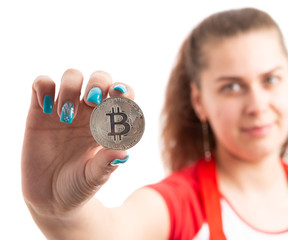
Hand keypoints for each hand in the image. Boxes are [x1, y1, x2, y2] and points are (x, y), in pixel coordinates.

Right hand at [21, 69, 133, 215]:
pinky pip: (42, 84)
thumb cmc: (79, 185)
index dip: (123, 90)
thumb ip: (106, 164)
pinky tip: (46, 107)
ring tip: (65, 115)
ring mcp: (65, 109)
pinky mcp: (40, 111)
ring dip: (71, 87)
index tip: (119, 95)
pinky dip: (43, 87)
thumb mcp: (94, 178)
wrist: (50, 197)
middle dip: (98, 83)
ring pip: (72, 76)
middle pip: (99, 78)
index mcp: (109, 123)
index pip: (122, 96)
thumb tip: (123, 153)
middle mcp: (89, 112)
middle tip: (92, 101)